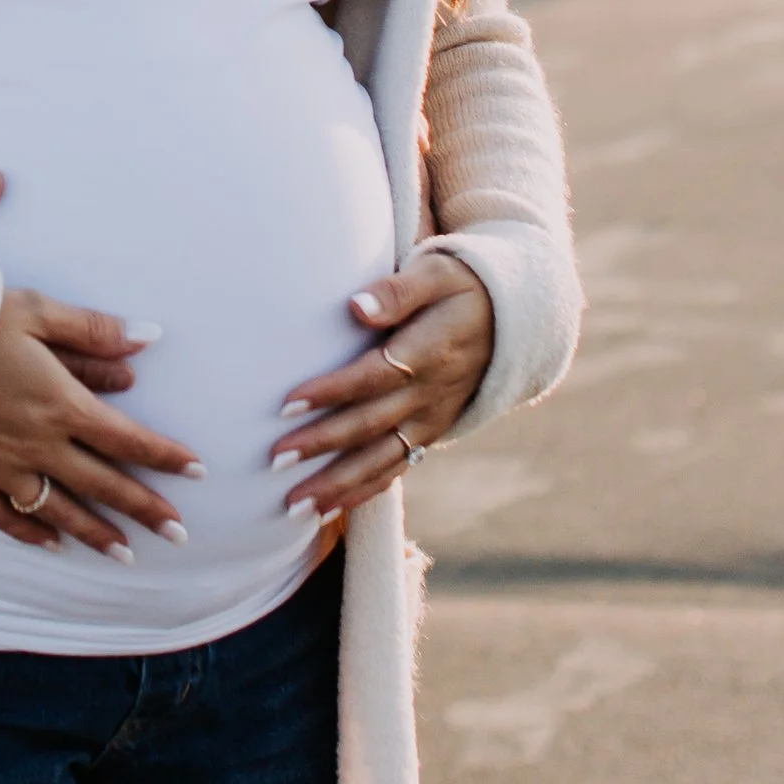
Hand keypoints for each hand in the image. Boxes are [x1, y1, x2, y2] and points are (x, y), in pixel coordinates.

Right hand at [0, 290, 196, 560]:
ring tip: (126, 555)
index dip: (165, 456)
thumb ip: (92, 329)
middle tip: (179, 535)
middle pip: (103, 485)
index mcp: (60, 402)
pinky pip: (3, 517)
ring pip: (59, 511)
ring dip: (96, 534)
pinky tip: (51, 545)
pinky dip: (30, 534)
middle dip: (145, 510)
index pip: (127, 438)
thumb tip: (149, 337)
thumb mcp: (33, 310)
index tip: (198, 472)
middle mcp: (36, 444)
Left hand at [273, 253, 493, 523]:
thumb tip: (355, 306)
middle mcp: (430, 395)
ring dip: (336, 484)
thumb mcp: (437, 274)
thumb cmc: (460, 286)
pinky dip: (362, 491)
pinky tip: (327, 509)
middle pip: (370, 425)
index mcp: (429, 353)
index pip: (373, 377)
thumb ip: (397, 291)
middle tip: (274, 461)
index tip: (286, 403)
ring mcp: (431, 421)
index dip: (331, 391)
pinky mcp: (429, 435)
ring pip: (380, 460)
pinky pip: (395, 468)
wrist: (510, 321)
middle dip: (321, 445)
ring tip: (292, 505)